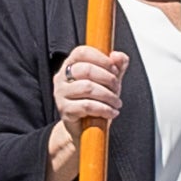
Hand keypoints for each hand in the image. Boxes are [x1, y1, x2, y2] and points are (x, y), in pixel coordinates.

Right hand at [46, 45, 128, 180]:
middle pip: (87, 69)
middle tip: (117, 89)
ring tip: (117, 103)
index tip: (115, 69)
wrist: (84, 129)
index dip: (101, 58)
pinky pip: (86, 106)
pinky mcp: (64, 110)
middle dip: (108, 79)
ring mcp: (60, 94)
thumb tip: (120, 56)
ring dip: (108, 95)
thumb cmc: (95, 101)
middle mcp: (61, 77)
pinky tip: (112, 112)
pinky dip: (104, 109)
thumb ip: (116, 67)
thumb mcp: (108, 82)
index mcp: (70, 65)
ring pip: (87, 87)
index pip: (82, 52)